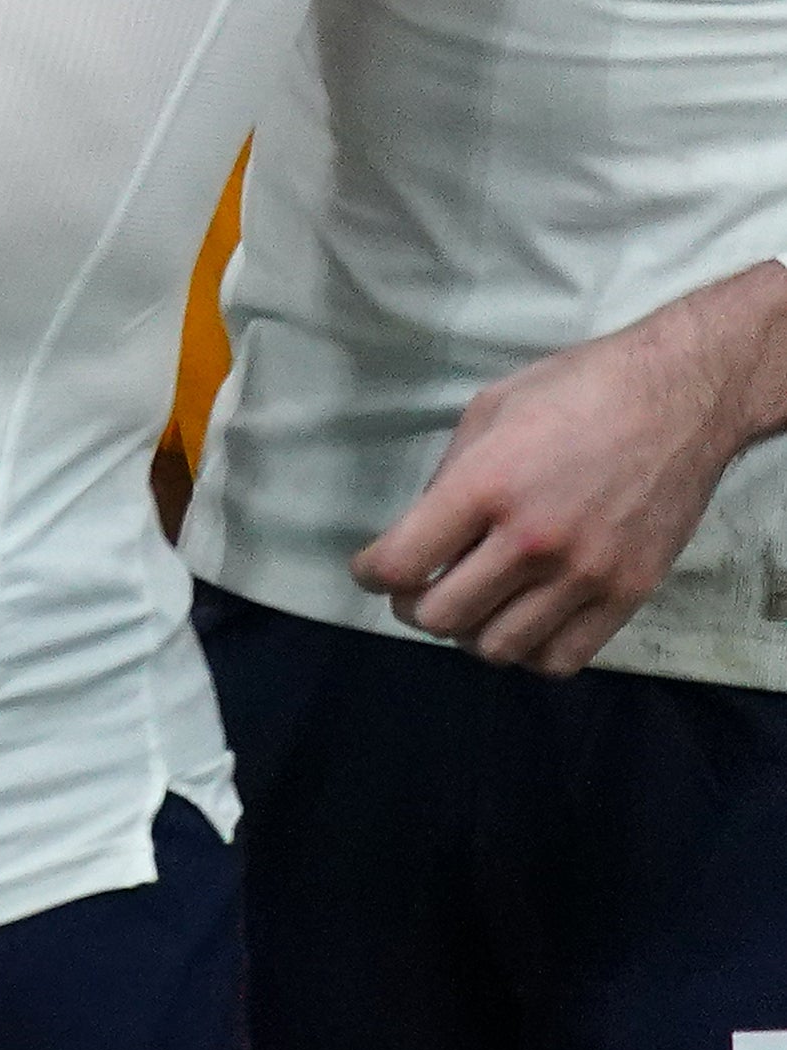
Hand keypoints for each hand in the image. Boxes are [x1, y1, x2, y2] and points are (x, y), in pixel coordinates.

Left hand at [348, 263, 786, 674]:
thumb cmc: (574, 391)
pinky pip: (561, 658)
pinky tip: (520, 621)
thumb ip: (449, 480)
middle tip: (415, 590)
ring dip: (469, 632)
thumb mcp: (487, 414)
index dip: (371, 574)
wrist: (678, 399)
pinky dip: (527, 651)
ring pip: (498, 647)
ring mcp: (585, 574)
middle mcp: (533, 540)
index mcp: (487, 485)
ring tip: (470, 605)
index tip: (370, 570)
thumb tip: (422, 535)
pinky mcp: (629, 595)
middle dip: (412, 607)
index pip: (402, 562)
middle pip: (442, 616)